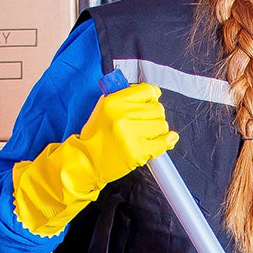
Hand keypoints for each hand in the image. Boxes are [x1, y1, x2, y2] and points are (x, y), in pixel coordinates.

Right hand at [12, 83, 177, 235]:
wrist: (86, 161)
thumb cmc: (96, 136)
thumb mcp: (104, 108)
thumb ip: (126, 98)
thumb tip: (153, 92)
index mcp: (114, 101)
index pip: (148, 90)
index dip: (151, 97)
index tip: (150, 102)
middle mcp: (122, 115)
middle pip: (158, 109)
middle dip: (153, 117)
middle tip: (143, 124)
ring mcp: (130, 134)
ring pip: (162, 125)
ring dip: (157, 131)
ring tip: (144, 136)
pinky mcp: (137, 152)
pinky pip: (163, 143)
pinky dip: (165, 143)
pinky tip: (163, 141)